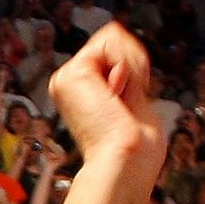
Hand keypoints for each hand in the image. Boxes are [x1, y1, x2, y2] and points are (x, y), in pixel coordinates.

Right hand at [48, 24, 163, 203]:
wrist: (124, 165)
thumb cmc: (136, 151)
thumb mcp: (137, 103)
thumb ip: (130, 78)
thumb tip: (128, 48)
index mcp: (82, 92)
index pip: (113, 54)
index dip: (135, 68)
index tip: (133, 100)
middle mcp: (70, 83)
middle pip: (113, 41)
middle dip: (133, 65)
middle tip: (125, 102)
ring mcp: (67, 77)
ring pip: (112, 38)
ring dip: (131, 66)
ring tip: (120, 100)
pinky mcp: (73, 72)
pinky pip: (111, 42)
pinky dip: (127, 64)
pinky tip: (118, 92)